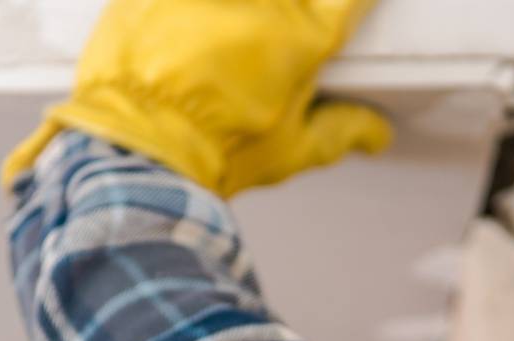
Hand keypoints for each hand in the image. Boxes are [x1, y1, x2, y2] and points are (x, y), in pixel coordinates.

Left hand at [3, 0, 392, 195]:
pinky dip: (196, 8)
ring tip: (234, 42)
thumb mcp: (290, 150)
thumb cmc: (215, 152)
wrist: (137, 151)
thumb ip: (341, 131)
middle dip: (292, 13)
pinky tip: (196, 27)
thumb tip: (376, 133)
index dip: (353, 1)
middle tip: (272, 46)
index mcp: (305, 37)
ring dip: (244, 10)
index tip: (348, 8)